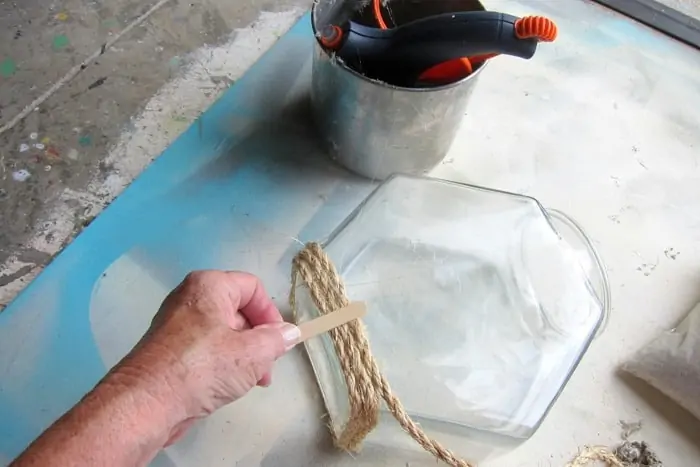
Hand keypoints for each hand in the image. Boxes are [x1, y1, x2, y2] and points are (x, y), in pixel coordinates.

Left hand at [110, 270, 299, 445]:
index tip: (278, 341)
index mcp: (209, 285)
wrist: (147, 402)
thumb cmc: (202, 368)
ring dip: (244, 356)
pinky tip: (228, 385)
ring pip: (224, 332)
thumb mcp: (252, 354)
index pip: (253, 287)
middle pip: (239, 311)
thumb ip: (276, 340)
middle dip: (259, 340)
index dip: (271, 313)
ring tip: (251, 381)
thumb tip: (290, 333)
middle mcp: (191, 297)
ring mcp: (177, 323)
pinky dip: (223, 363)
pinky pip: (207, 348)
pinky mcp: (171, 348)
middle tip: (267, 367)